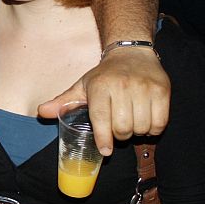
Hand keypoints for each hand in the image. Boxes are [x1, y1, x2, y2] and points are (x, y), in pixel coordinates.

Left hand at [38, 48, 169, 154]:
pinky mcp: (162, 90)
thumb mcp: (82, 86)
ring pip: (142, 127)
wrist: (132, 53)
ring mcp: (144, 87)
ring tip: (131, 122)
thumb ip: (63, 101)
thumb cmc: (105, 75)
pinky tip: (145, 121)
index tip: (105, 150)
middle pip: (123, 127)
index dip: (103, 138)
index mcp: (100, 86)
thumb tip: (42, 112)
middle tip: (117, 129)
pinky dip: (153, 128)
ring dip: (137, 132)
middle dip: (119, 135)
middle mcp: (122, 85)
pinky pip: (160, 123)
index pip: (101, 119)